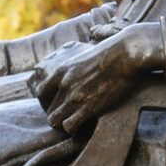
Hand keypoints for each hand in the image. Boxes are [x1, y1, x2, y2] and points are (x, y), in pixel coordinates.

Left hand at [31, 26, 162, 135]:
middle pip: (49, 109)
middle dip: (58, 115)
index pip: (40, 92)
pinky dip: (74, 129)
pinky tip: (83, 126)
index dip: (48, 101)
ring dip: (64, 124)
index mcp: (61, 70)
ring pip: (55, 121)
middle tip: (69, 116)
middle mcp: (63, 84)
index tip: (59, 104)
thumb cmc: (113, 50)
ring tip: (75, 124)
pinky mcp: (87, 108)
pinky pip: (70, 127)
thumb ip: (76, 61)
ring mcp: (74, 97)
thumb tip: (91, 36)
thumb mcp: (86, 51)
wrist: (125, 54)